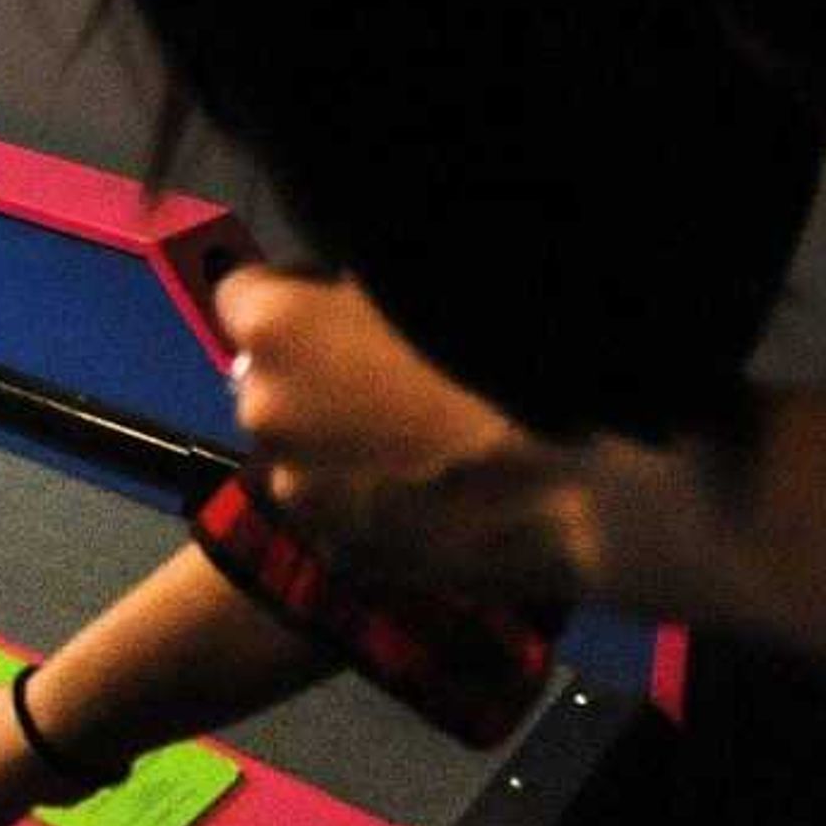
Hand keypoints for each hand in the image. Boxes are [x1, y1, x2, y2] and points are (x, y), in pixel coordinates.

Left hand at [214, 266, 593, 604]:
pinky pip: (340, 504)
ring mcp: (299, 490)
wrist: (581, 486)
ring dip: (341, 434)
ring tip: (424, 431)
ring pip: (305, 445)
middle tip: (394, 369)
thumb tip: (342, 278)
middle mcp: (263, 410)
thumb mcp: (422, 275)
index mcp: (275, 329)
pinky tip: (434, 482)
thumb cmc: (508, 358)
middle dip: (316, 368)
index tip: (344, 298)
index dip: (297, 290)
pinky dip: (370, 492)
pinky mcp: (339, 550)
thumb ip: (360, 275)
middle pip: (271, 375)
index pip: (244, 293)